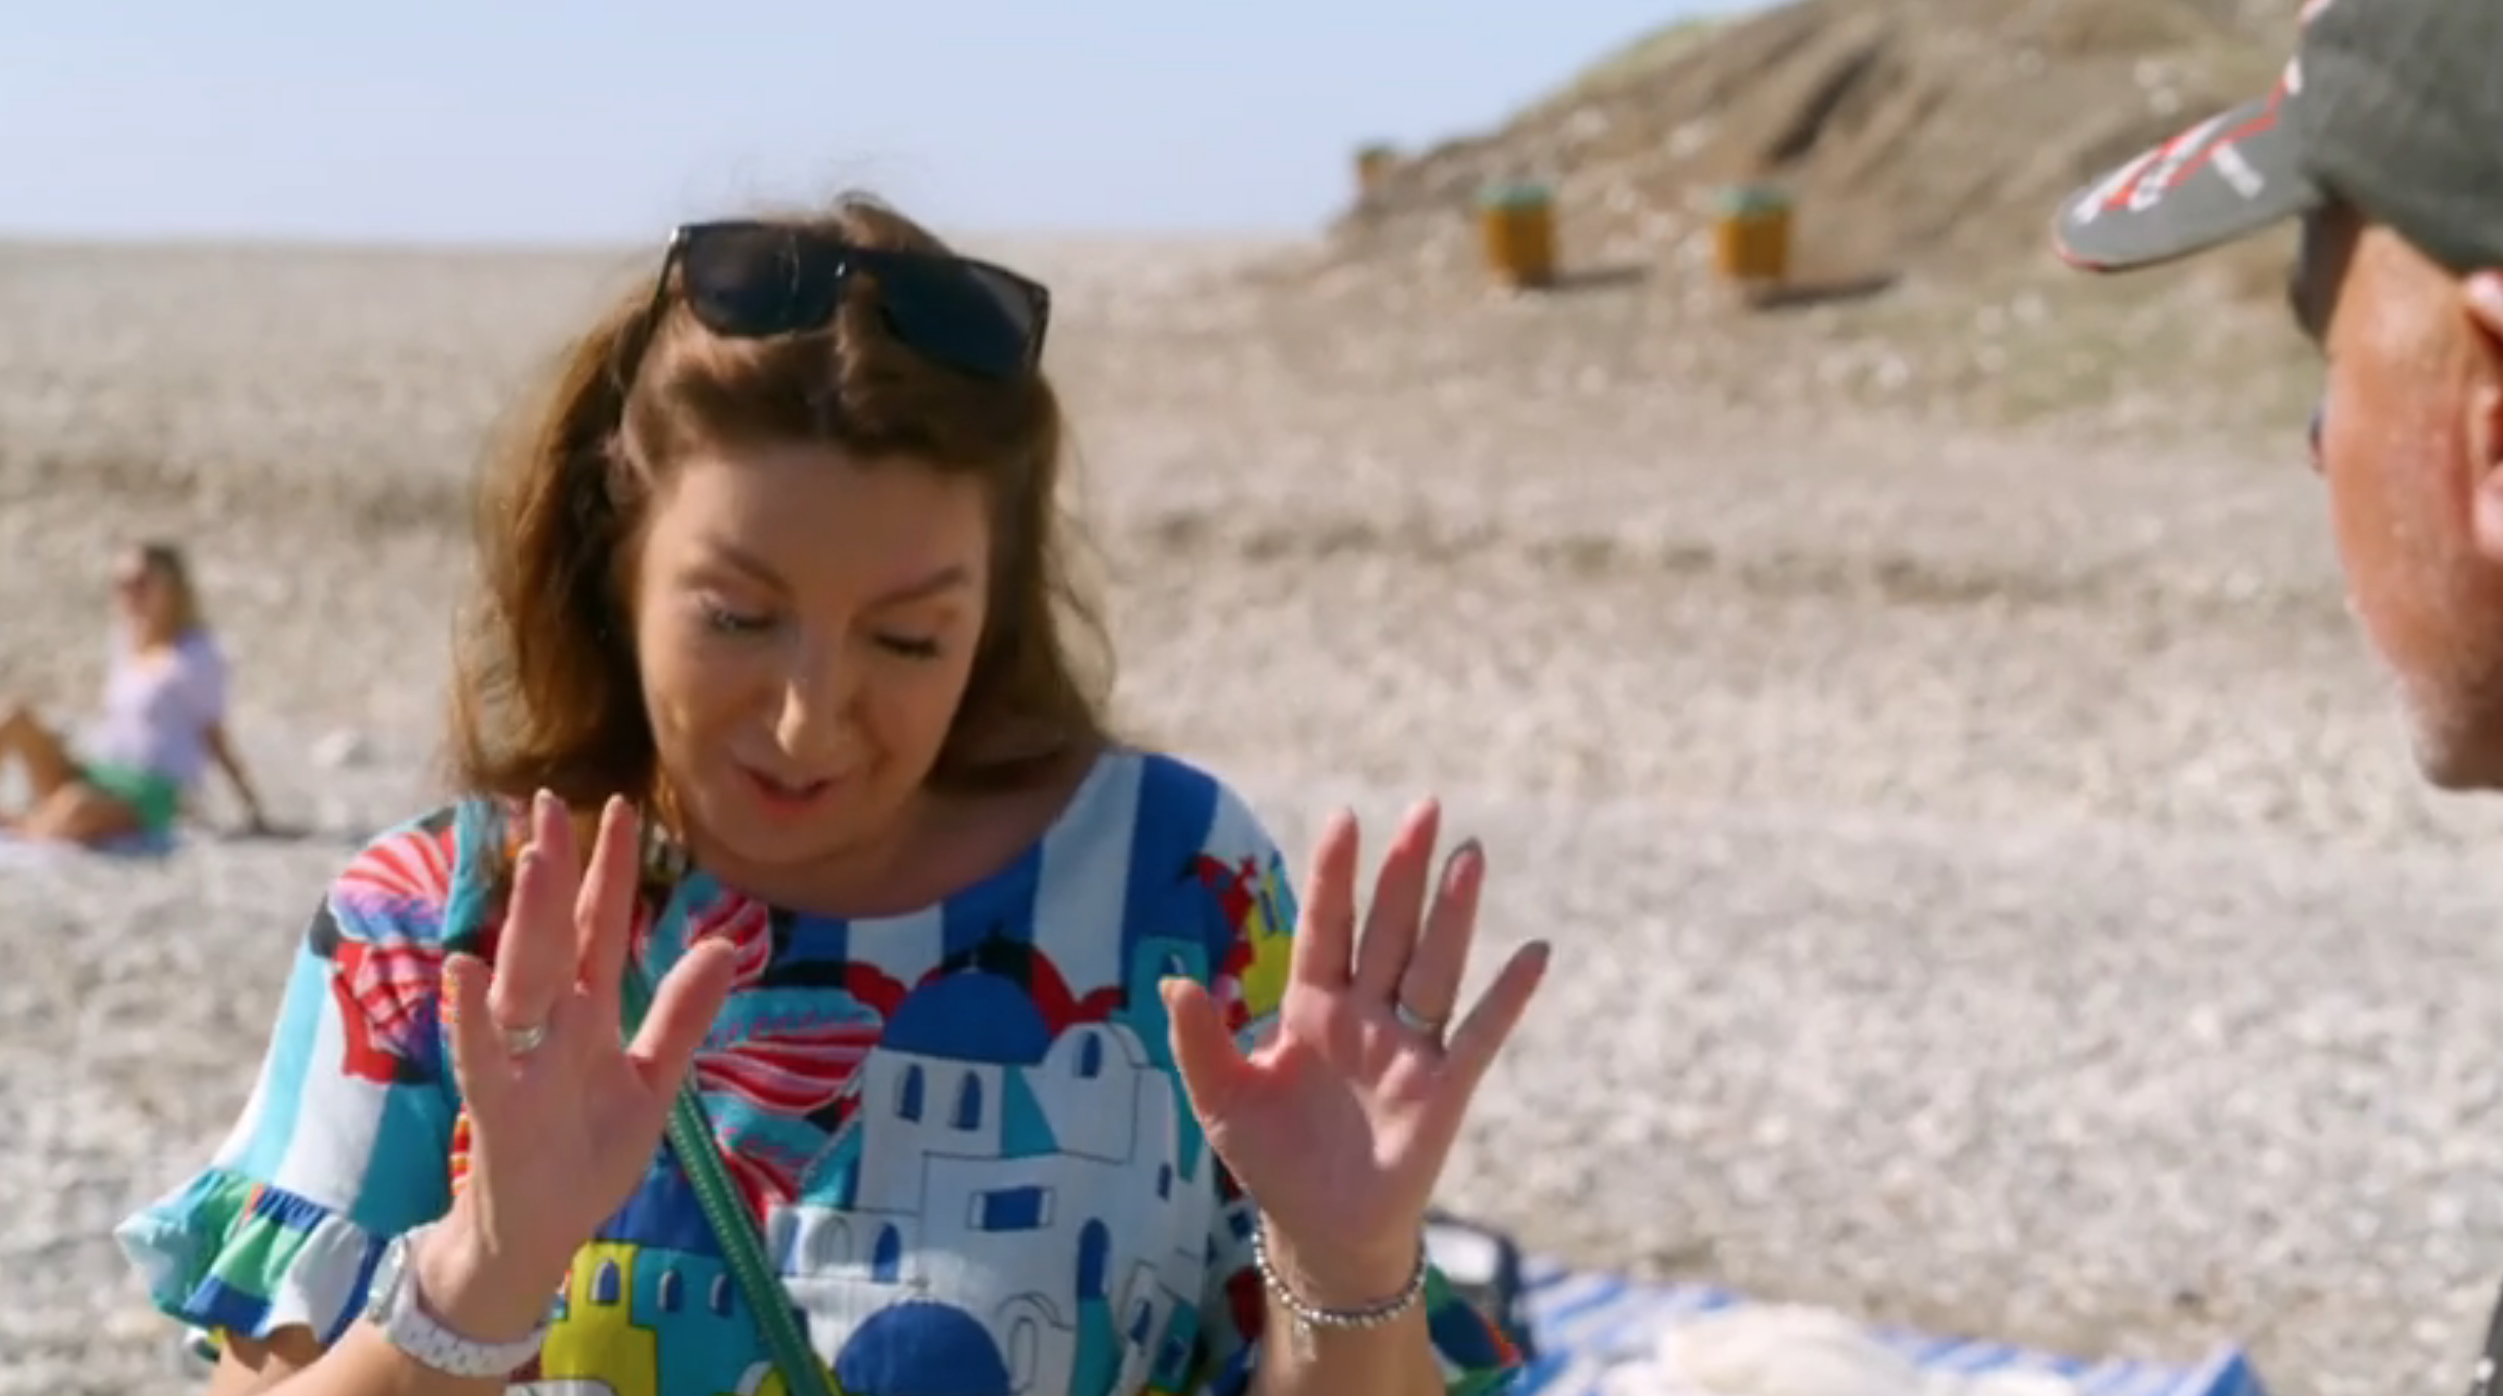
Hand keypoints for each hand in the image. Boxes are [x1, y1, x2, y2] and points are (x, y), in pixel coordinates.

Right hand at [429, 792, 737, 1336]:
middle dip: (556, 869)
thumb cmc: (586, 1154)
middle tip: (550, 800)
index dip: (609, 870)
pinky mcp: (499, 1107)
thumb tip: (723, 944)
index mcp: (588, 1013)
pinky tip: (464, 968)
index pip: (599, 927)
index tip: (616, 806)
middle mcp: (550, 1024)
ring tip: (534, 857)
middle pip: (555, 933)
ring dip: (528, 920)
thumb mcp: (652, 1081)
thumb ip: (681, 1014)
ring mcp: (521, 1059)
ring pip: (524, 977)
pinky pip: (482, 1054)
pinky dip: (473, 1015)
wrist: (540, 1235)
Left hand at [1163, 800, 1549, 1301]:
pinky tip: (1536, 953)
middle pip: (1387, 929)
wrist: (1321, 1230)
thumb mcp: (1221, 1098)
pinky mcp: (1443, 1088)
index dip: (1335, 875)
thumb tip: (1175, 979)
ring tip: (1471, 855)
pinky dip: (1509, 996)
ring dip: (1453, 913)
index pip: (1325, 926)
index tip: (1345, 817)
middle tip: (1425, 806)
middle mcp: (1364, 1014)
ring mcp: (1408, 1047)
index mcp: (1311, 1007)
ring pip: (1433, 965)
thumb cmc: (1271, 1159)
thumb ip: (1200, 1040)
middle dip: (1403, 872)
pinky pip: (1481, 1033)